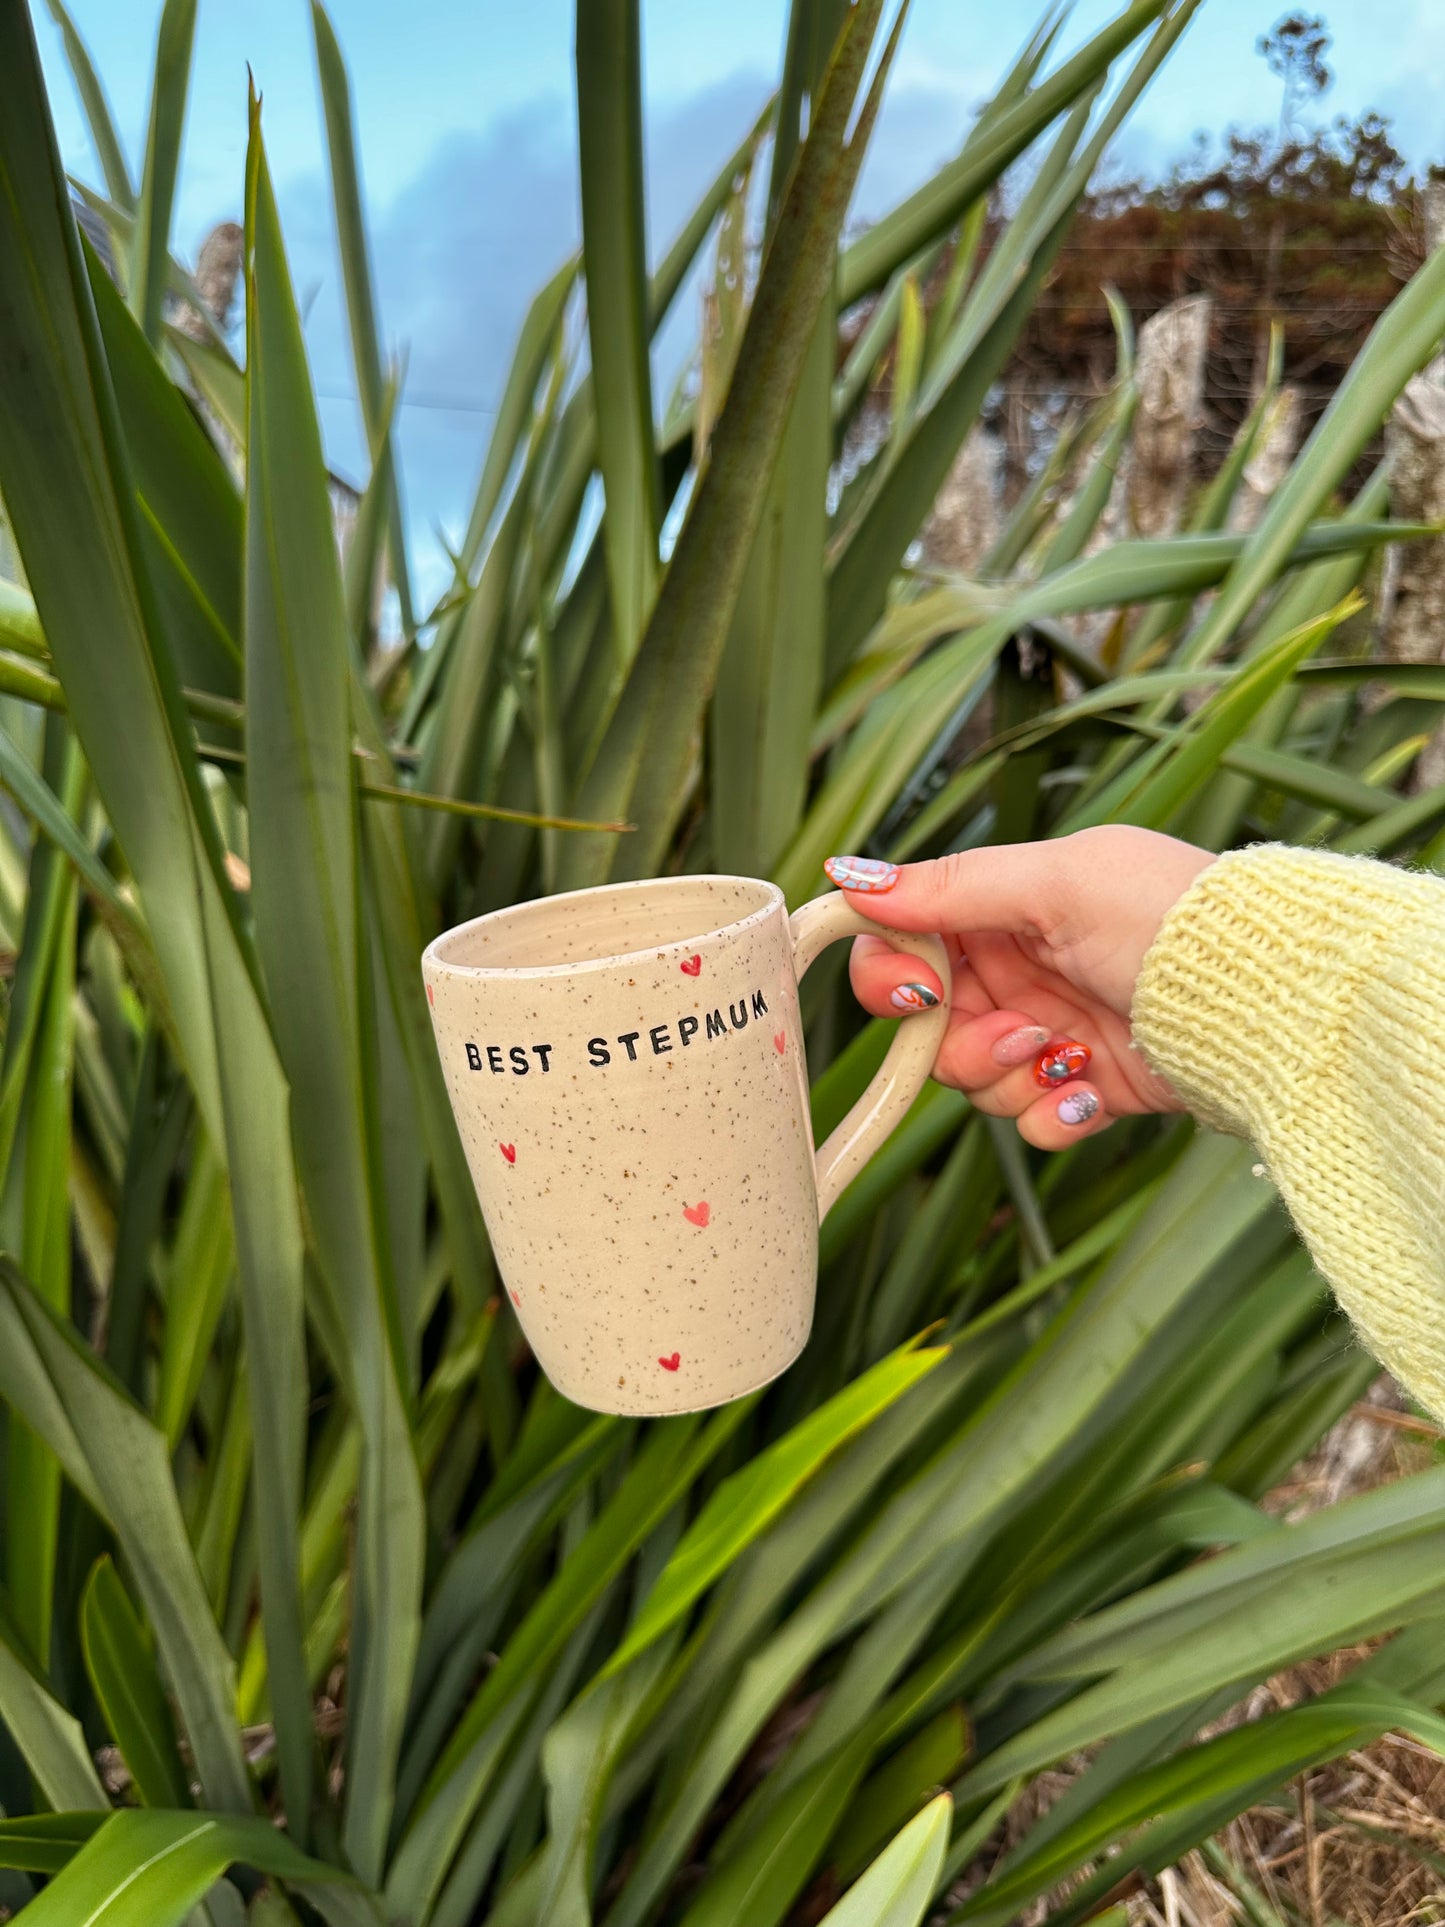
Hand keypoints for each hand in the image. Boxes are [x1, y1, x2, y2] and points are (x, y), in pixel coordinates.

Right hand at [826, 826, 1214, 1148]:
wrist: (1268, 999)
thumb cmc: (1171, 918)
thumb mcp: (1058, 884)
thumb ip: (952, 887)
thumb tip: (850, 875)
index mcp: (1002, 907)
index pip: (902, 944)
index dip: (891, 976)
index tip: (915, 995)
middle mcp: (1017, 970)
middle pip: (929, 1028)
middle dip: (961, 1041)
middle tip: (1017, 1031)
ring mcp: (1049, 1032)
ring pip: (973, 1082)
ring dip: (1011, 1077)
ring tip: (1067, 1055)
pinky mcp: (1085, 1088)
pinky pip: (1030, 1122)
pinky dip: (1057, 1114)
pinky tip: (1095, 1089)